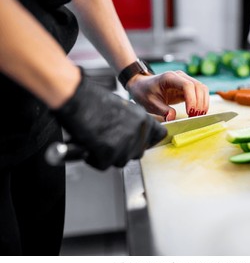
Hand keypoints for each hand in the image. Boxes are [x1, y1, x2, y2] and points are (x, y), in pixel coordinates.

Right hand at [52, 69, 166, 169]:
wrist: (76, 98)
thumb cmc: (94, 101)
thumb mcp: (123, 108)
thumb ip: (133, 123)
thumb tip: (135, 136)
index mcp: (143, 119)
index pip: (159, 135)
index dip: (148, 140)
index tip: (142, 142)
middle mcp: (138, 132)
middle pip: (138, 152)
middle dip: (125, 150)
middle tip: (109, 140)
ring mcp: (125, 144)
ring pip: (121, 160)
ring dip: (109, 155)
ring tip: (97, 140)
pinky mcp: (109, 153)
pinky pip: (103, 164)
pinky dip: (94, 158)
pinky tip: (89, 145)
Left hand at [126, 70, 208, 120]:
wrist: (142, 86)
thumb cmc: (145, 92)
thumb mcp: (150, 103)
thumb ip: (162, 110)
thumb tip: (172, 118)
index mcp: (169, 78)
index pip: (187, 85)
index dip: (192, 100)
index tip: (190, 113)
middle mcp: (180, 76)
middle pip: (198, 86)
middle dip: (199, 103)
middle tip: (195, 117)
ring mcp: (185, 80)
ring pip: (202, 89)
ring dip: (203, 103)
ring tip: (198, 116)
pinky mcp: (187, 87)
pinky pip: (200, 93)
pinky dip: (202, 102)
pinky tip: (198, 112)